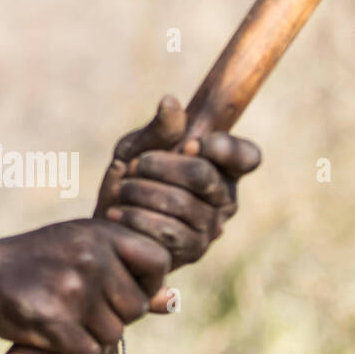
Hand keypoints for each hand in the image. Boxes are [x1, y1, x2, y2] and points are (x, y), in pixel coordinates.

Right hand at [0, 219, 170, 353]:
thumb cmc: (31, 262)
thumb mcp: (79, 249)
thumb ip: (127, 271)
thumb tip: (173, 301)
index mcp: (100, 233)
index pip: (158, 261)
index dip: (149, 283)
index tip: (123, 289)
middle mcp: (90, 257)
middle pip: (136, 307)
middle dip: (115, 315)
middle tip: (82, 306)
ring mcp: (72, 289)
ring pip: (113, 334)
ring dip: (91, 335)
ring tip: (63, 315)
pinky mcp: (52, 321)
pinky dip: (73, 352)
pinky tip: (53, 334)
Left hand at [94, 94, 259, 270]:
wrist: (107, 224)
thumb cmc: (130, 179)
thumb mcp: (138, 148)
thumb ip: (158, 130)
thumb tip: (171, 102)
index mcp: (222, 167)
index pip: (247, 156)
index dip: (223, 147)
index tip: (188, 144)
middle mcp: (225, 198)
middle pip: (204, 175)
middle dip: (162, 166)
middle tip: (136, 165)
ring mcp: (212, 227)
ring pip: (182, 204)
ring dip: (142, 191)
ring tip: (122, 188)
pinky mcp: (193, 252)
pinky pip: (169, 232)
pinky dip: (137, 217)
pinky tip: (117, 211)